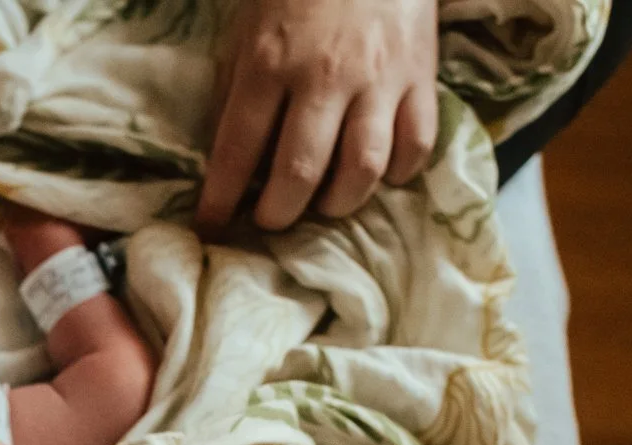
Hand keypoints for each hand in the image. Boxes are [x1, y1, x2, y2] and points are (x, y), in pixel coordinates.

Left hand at [196, 0, 437, 233]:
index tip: (210, 227)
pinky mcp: (421, 76)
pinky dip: (397, 173)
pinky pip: (416, 145)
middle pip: (300, 172)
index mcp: (269, 63)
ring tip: (323, 204)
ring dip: (338, 203)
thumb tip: (225, 154)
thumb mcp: (247, 29)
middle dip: (279, 213)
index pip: (237, 150)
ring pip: (363, 169)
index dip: (220, 199)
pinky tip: (379, 175)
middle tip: (271, 219)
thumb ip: (235, 88)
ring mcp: (378, 79)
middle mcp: (323, 77)